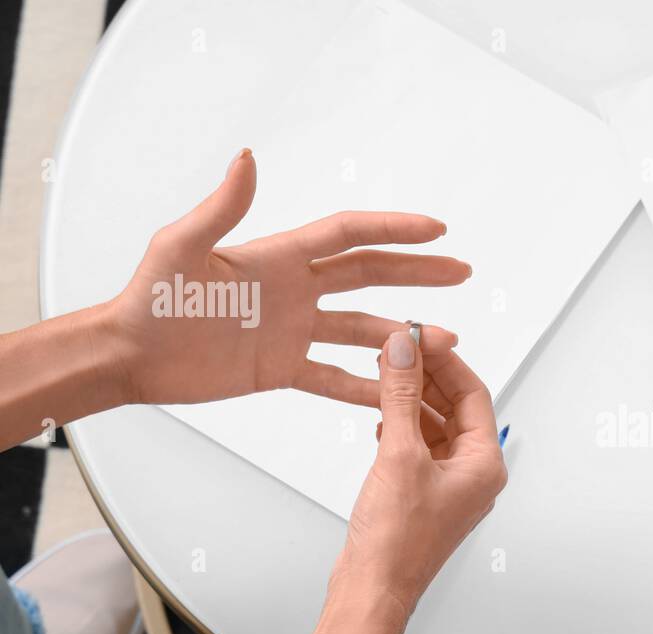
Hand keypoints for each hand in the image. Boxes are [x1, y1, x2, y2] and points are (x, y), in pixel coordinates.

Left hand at [100, 148, 466, 406]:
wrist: (130, 356)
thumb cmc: (149, 300)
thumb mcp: (182, 249)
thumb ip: (221, 209)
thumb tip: (248, 159)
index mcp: (279, 258)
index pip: (349, 237)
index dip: (394, 231)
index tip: (436, 229)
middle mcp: (294, 291)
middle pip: (369, 276)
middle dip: (418, 272)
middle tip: (460, 271)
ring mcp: (293, 330)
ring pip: (362, 331)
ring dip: (403, 335)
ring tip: (446, 340)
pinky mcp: (282, 368)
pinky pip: (334, 377)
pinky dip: (367, 386)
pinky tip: (399, 393)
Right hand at [331, 328, 506, 617]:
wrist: (372, 592)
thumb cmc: (396, 543)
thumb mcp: (398, 454)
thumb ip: (399, 395)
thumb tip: (403, 350)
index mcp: (484, 465)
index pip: (473, 393)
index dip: (445, 360)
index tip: (418, 335)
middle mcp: (473, 475)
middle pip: (455, 407)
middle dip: (426, 376)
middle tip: (397, 349)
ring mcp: (449, 486)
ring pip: (435, 426)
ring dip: (410, 400)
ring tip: (384, 374)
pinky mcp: (423, 495)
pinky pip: (419, 447)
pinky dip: (401, 427)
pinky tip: (381, 417)